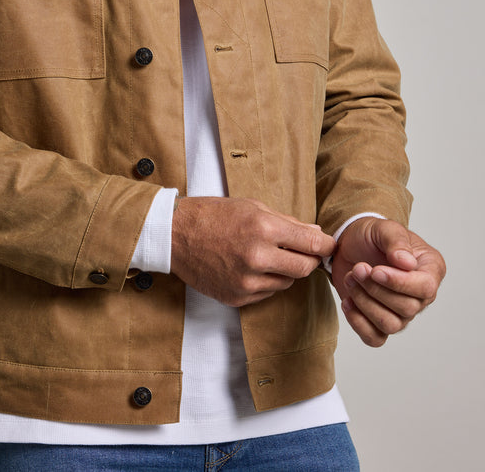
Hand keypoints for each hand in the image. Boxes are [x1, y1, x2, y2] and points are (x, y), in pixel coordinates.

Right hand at [170, 196, 335, 306]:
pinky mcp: (237, 298)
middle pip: (305, 268)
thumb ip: (288, 222)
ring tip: (269, 255)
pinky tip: (252, 266)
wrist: (175, 234)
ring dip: (286, 270)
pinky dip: (267, 281)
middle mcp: (258, 258)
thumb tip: (316, 234)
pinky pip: (267, 292)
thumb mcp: (252, 207)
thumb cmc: (213, 214)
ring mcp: (246, 282)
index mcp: (264, 229)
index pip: (313, 244)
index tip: (329, 245)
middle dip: (310, 259)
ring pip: (287, 282)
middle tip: (304, 251)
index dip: (326, 245)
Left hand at [331, 217, 445, 346]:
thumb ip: (396, 241)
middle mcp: (420, 295)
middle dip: (376, 289)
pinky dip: (358, 323)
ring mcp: (400, 312)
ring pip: (391, 325)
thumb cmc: (372, 235)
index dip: (399, 283)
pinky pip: (375, 338)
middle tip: (357, 269)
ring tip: (350, 279)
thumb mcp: (384, 228)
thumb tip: (407, 263)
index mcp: (430, 269)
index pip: (425, 288)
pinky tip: (347, 301)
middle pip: (407, 308)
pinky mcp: (378, 321)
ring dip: (365, 304)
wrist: (350, 244)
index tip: (376, 271)